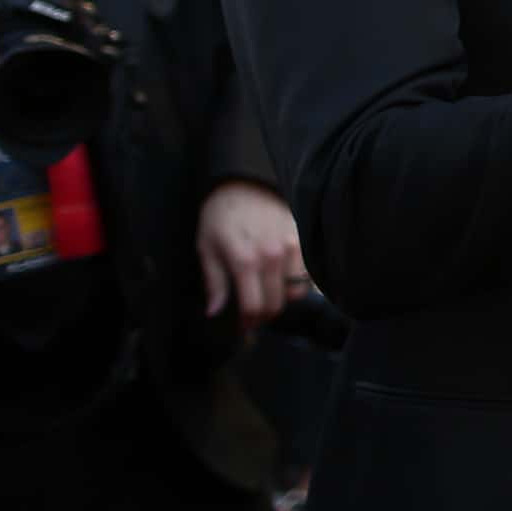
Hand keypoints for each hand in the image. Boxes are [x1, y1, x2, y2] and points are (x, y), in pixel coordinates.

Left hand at [198, 179, 305, 330]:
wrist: (244, 183)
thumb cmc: (220, 216)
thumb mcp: (206, 247)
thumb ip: (214, 282)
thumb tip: (215, 312)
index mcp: (244, 261)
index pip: (253, 307)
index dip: (248, 323)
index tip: (243, 327)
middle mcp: (271, 257)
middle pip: (275, 304)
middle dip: (263, 316)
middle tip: (252, 315)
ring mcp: (291, 248)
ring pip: (294, 293)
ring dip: (280, 300)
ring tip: (266, 295)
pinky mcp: (302, 241)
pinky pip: (306, 275)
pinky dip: (295, 284)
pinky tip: (280, 280)